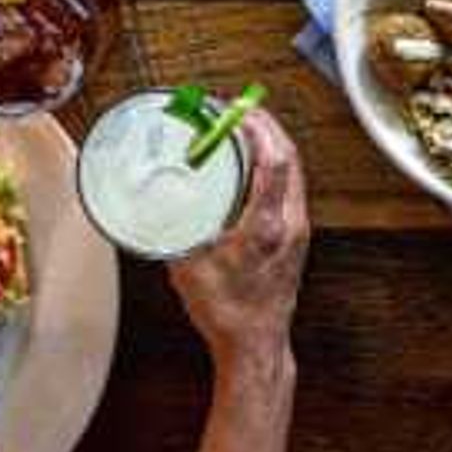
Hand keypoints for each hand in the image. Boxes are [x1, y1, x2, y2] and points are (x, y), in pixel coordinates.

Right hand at [169, 108, 310, 372]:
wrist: (256, 344)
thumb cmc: (226, 312)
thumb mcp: (187, 267)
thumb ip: (172, 231)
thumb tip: (153, 202)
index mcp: (266, 228)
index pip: (274, 162)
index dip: (257, 129)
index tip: (235, 109)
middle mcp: (290, 223)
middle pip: (289, 157)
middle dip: (265, 125)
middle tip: (238, 107)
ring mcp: (299, 228)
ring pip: (294, 169)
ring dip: (271, 142)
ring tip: (245, 126)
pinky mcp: (298, 234)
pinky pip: (291, 185)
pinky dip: (274, 164)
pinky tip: (255, 162)